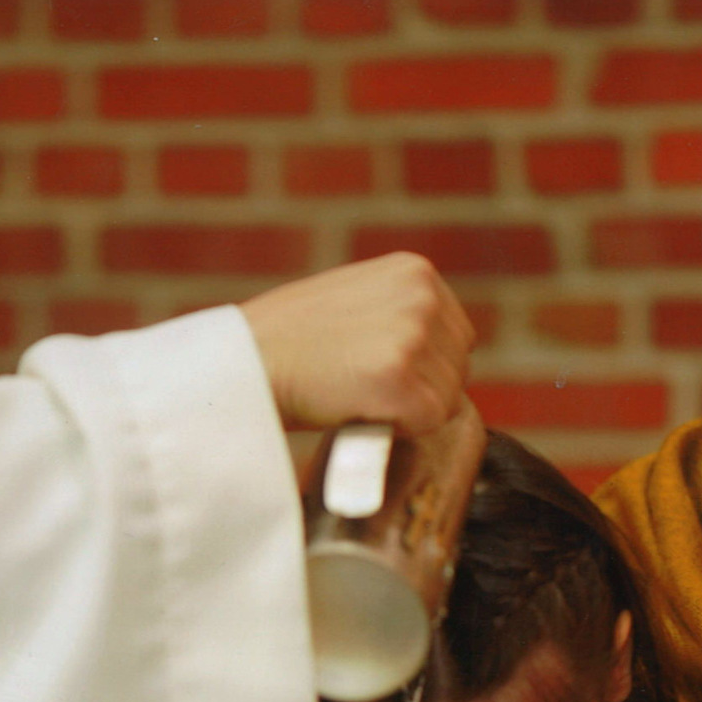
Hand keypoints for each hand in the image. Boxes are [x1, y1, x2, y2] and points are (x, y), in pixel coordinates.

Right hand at [239, 253, 474, 436]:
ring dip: (408, 411)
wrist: (243, 361)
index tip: (380, 374)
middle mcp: (422, 296)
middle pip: (458, 367)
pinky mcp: (400, 378)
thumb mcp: (351, 298)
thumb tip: (429, 348)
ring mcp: (413, 335)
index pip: (454, 336)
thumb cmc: (283, 340)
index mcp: (415, 272)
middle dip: (422, 389)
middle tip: (366, 390)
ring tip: (356, 396)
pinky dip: (398, 429)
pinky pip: (428, 422)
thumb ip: (395, 311)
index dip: (424, 367)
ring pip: (447, 398)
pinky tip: (359, 410)